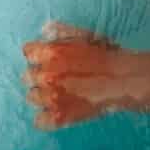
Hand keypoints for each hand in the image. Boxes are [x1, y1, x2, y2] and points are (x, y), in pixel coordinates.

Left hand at [22, 22, 149, 129]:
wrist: (122, 80)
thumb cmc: (105, 54)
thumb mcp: (85, 36)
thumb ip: (63, 32)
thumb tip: (45, 29)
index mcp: (50, 53)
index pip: (28, 52)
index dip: (39, 54)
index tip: (47, 57)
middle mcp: (45, 75)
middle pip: (27, 76)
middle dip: (39, 74)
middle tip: (56, 75)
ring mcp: (49, 98)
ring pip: (31, 97)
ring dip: (42, 94)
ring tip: (58, 91)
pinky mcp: (57, 118)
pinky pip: (39, 120)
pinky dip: (46, 116)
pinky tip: (58, 109)